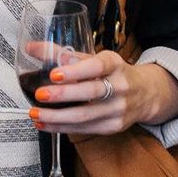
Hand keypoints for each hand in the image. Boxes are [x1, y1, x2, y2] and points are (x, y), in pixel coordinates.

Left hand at [25, 50, 177, 137]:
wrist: (145, 94)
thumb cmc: (113, 73)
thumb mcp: (94, 59)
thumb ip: (63, 54)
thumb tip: (31, 47)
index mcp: (115, 65)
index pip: (97, 67)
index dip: (76, 71)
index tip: (54, 74)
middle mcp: (120, 87)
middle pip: (91, 92)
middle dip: (63, 95)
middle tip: (40, 94)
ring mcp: (118, 109)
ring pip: (85, 116)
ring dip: (56, 117)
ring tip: (35, 113)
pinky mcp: (113, 126)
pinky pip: (84, 129)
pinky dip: (61, 127)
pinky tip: (44, 123)